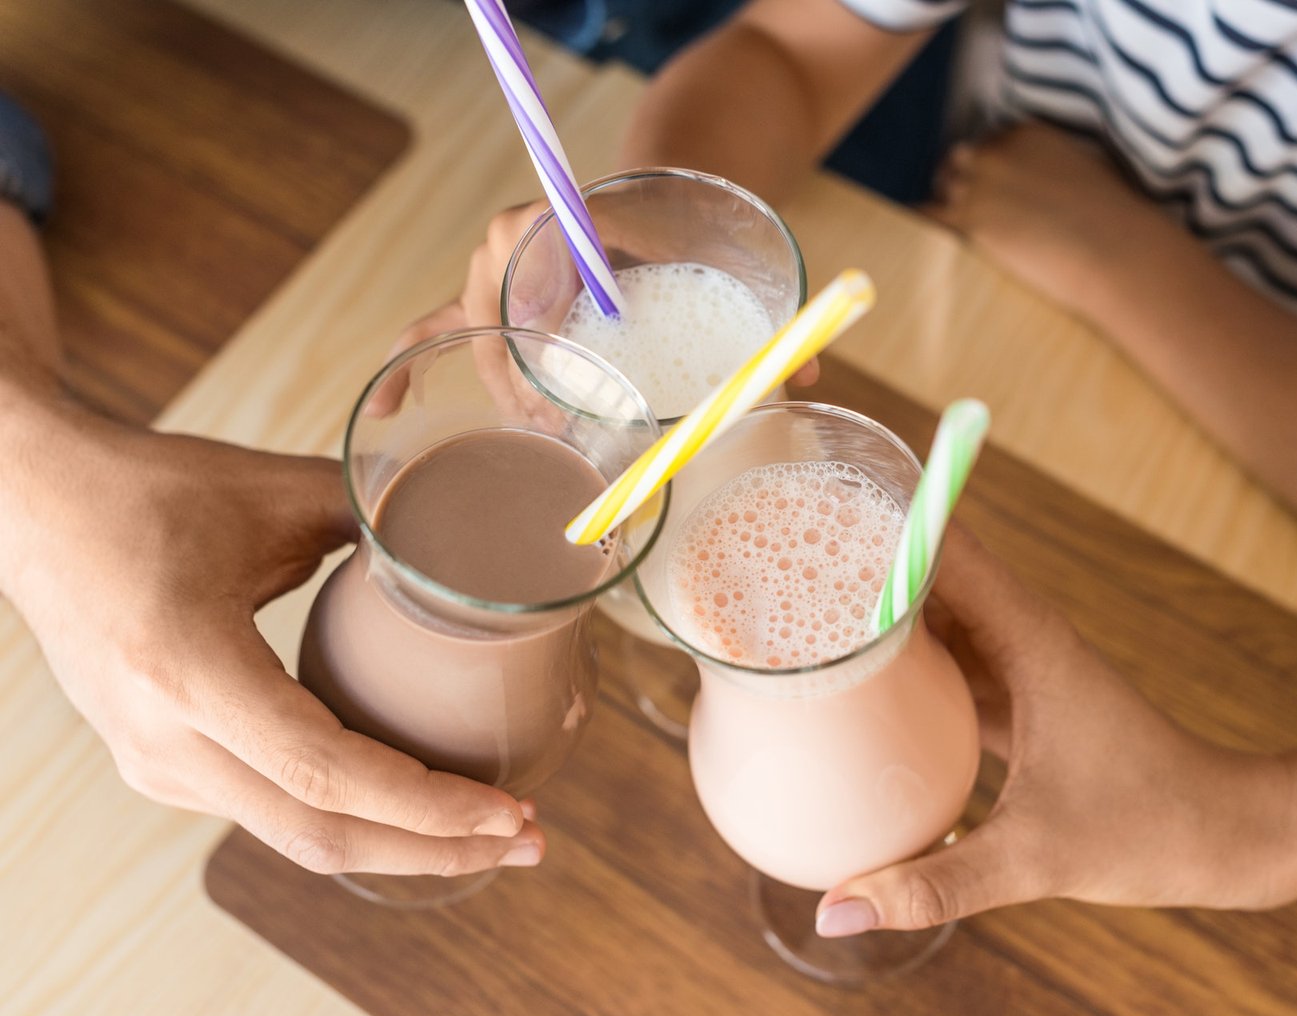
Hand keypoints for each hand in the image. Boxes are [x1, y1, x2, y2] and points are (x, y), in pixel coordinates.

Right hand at [1, 408, 545, 875]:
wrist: (29, 509)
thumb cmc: (145, 490)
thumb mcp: (272, 493)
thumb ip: (380, 517)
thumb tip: (473, 540)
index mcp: (189, 669)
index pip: (329, 775)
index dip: (430, 807)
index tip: (512, 815)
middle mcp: (164, 739)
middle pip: (321, 836)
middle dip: (437, 850)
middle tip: (530, 843)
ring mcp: (155, 764)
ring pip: (295, 837)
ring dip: (399, 842)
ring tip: (489, 828)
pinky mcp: (159, 766)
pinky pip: (269, 812)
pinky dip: (350, 818)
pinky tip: (411, 802)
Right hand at [387, 200, 817, 398]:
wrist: (657, 198)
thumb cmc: (687, 236)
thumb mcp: (719, 266)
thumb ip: (762, 319)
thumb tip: (807, 377)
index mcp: (561, 220)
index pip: (529, 264)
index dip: (541, 323)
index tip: (562, 374)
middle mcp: (516, 241)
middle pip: (497, 319)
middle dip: (528, 383)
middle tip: (568, 429)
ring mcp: (495, 273)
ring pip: (473, 335)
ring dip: (504, 390)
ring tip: (540, 434)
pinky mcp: (488, 302)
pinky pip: (432, 329)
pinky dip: (410, 365)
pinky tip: (386, 409)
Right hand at [814, 527, 1296, 936]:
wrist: (1232, 836)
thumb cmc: (1153, 829)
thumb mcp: (1033, 859)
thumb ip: (932, 884)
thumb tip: (834, 913)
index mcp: (1027, 639)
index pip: (942, 547)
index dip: (877, 521)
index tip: (806, 515)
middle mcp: (1021, 637)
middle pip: (924, 574)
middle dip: (857, 566)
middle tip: (772, 572)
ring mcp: (1021, 667)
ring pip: (934, 620)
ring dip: (876, 617)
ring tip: (795, 621)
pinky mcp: (1023, 700)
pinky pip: (947, 667)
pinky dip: (903, 670)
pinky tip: (854, 695)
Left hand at [927, 123, 1165, 311]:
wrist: (1112, 251)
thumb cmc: (1114, 217)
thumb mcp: (1089, 169)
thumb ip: (1058, 163)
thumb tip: (1055, 179)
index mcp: (1027, 134)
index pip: (992, 142)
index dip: (990, 165)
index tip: (994, 183)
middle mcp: (996, 153)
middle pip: (961, 160)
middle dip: (964, 180)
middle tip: (971, 205)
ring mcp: (977, 186)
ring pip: (943, 187)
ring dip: (948, 204)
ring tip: (953, 224)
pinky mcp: (968, 223)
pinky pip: (928, 218)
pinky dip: (927, 225)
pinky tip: (929, 238)